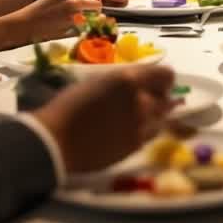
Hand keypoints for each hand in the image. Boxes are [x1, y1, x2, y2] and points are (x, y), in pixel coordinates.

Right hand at [21, 0, 103, 42]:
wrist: (25, 23)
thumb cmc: (41, 11)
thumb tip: (93, 2)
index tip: (93, 3)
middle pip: (97, 3)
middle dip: (97, 11)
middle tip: (91, 16)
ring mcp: (72, 13)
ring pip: (95, 17)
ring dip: (92, 21)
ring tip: (82, 23)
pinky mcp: (70, 26)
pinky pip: (87, 28)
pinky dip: (84, 31)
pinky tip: (75, 30)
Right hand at [31, 64, 175, 172]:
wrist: (56, 140)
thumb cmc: (69, 106)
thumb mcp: (98, 81)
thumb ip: (125, 81)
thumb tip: (140, 83)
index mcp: (130, 80)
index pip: (166, 76)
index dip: (161, 79)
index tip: (155, 83)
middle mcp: (142, 102)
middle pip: (166, 98)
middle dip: (158, 98)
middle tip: (142, 101)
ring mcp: (141, 126)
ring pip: (161, 118)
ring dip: (153, 116)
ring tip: (132, 118)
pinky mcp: (136, 146)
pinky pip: (150, 134)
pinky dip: (144, 131)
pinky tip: (125, 131)